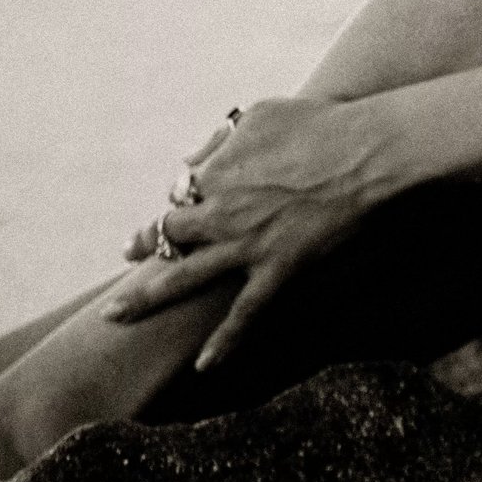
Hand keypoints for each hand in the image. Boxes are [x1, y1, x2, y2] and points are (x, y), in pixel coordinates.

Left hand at [109, 90, 420, 371]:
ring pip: (182, 278)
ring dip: (145, 297)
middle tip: (127, 254)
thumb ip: (222, 137)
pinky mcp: (277, 272)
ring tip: (114, 315)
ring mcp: (246, 247)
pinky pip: (243, 315)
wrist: (367, 155)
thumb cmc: (321, 125)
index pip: (179, 191)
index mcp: (216, 172)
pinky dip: (222, 343)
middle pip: (167, 234)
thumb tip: (193, 158)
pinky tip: (203, 366)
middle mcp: (220, 213)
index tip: (172, 205)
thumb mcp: (261, 114)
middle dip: (144, 244)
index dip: (175, 200)